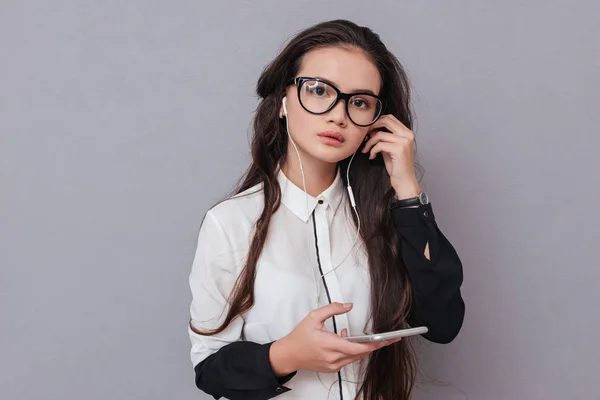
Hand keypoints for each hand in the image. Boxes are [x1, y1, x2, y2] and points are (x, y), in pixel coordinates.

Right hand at [269, 302, 400, 374]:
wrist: (288, 355)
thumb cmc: (299, 337)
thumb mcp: (314, 317)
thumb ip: (332, 308)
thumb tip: (348, 305)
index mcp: (330, 345)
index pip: (358, 348)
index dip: (374, 345)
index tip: (385, 340)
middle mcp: (333, 358)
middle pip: (360, 354)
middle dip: (374, 346)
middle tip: (387, 339)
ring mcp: (333, 365)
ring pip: (355, 358)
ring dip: (362, 348)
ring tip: (366, 338)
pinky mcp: (332, 369)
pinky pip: (347, 360)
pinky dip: (351, 352)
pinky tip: (346, 341)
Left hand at [362, 114, 420, 198]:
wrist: (404, 181)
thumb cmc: (397, 166)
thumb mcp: (389, 148)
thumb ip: (383, 138)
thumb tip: (371, 129)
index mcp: (407, 133)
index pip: (390, 118)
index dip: (377, 121)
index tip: (368, 130)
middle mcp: (407, 135)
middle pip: (386, 120)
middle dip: (372, 127)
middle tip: (365, 136)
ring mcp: (404, 141)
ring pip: (380, 134)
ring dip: (369, 142)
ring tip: (366, 150)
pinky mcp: (399, 149)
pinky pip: (379, 145)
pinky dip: (372, 150)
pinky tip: (372, 157)